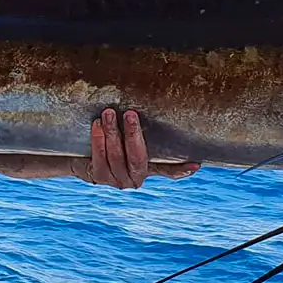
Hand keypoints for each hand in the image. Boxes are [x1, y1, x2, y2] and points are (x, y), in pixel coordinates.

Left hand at [71, 109, 202, 189]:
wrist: (85, 158)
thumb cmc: (115, 142)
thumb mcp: (130, 139)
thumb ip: (143, 133)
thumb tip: (167, 102)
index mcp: (149, 170)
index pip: (168, 170)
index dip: (181, 168)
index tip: (196, 164)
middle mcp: (135, 179)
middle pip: (138, 158)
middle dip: (133, 135)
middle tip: (130, 114)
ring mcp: (117, 180)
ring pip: (116, 156)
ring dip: (112, 132)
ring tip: (108, 113)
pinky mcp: (99, 177)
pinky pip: (99, 157)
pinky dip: (98, 139)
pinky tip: (97, 125)